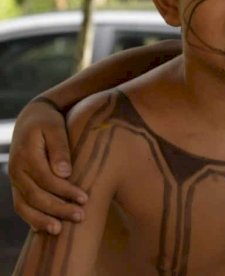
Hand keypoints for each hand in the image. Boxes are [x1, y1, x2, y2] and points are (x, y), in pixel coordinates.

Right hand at [9, 97, 86, 233]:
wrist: (31, 118)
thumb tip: (65, 173)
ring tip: (60, 231)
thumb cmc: (48, 122)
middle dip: (58, 209)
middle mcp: (17, 170)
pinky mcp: (18, 185)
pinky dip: (31, 218)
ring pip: (24, 205)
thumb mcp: (55, 128)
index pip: (46, 179)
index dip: (65, 191)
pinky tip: (44, 228)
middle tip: (80, 216)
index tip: (85, 199)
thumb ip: (60, 149)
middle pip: (36, 196)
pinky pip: (21, 205)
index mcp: (27, 155)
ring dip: (42, 219)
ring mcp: (15, 179)